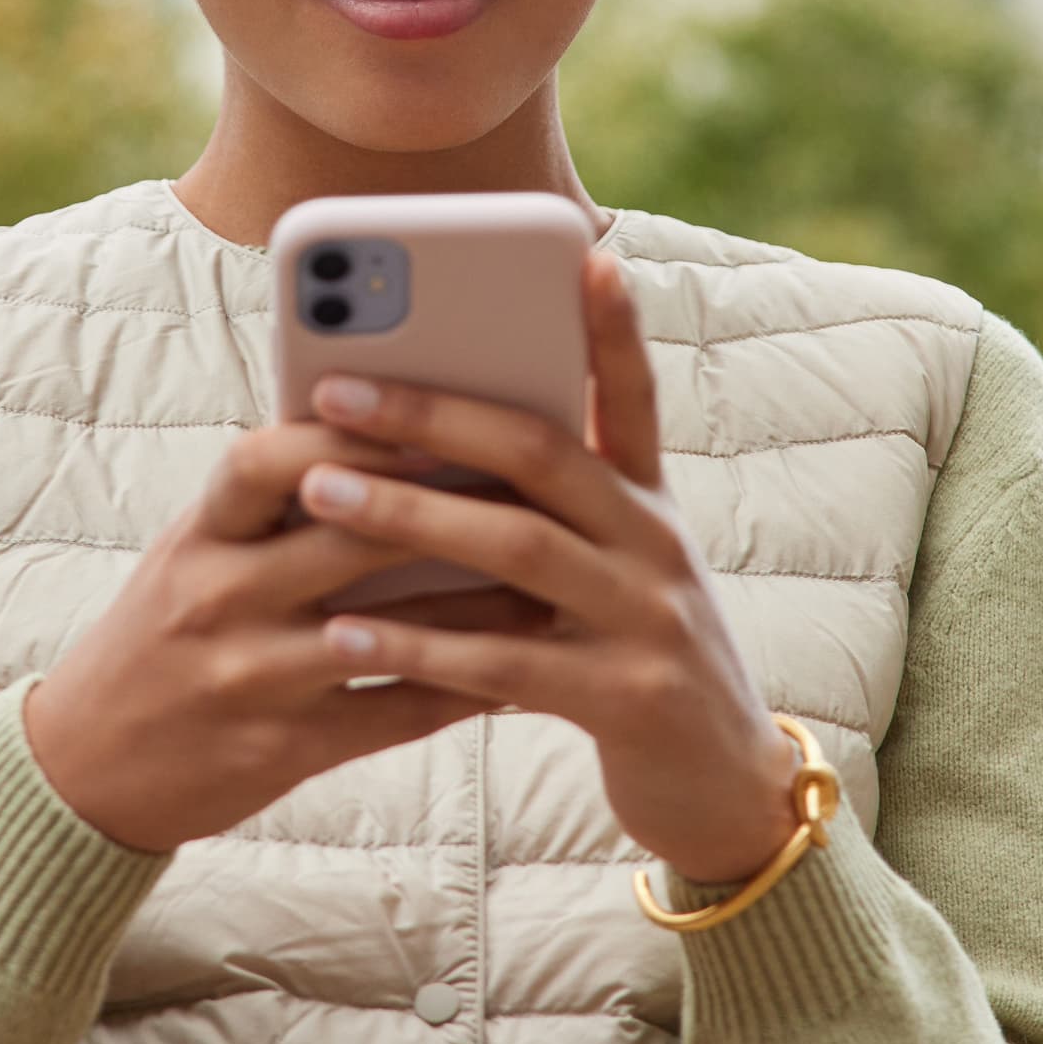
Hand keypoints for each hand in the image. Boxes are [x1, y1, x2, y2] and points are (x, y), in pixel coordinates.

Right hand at [23, 421, 487, 853]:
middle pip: (347, 538)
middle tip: (531, 481)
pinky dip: (463, 690)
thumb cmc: (158, 637)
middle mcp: (218, 600)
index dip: (347, 430)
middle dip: (445, 506)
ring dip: (479, 604)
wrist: (87, 767)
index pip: (266, 458)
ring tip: (554, 578)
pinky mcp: (285, 749)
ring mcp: (252, 678)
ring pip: (389, 630)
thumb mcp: (191, 556)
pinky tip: (521, 671)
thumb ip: (269, 507)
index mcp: (198, 537)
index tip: (426, 407)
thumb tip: (380, 434)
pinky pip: (394, 713)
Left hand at [291, 248, 806, 887]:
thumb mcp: (613, 569)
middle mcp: (658, 545)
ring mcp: (649, 620)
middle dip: (435, 415)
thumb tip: (435, 436)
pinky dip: (419, 645)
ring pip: (517, 548)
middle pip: (543, 455)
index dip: (612, 328)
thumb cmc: (632, 659)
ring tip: (320, 492)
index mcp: (649, 503)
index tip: (587, 253)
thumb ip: (551, 509)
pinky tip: (343, 632)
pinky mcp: (626, 699)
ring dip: (409, 517)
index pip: (632, 396)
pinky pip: (503, 663)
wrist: (722, 790)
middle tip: (337, 388)